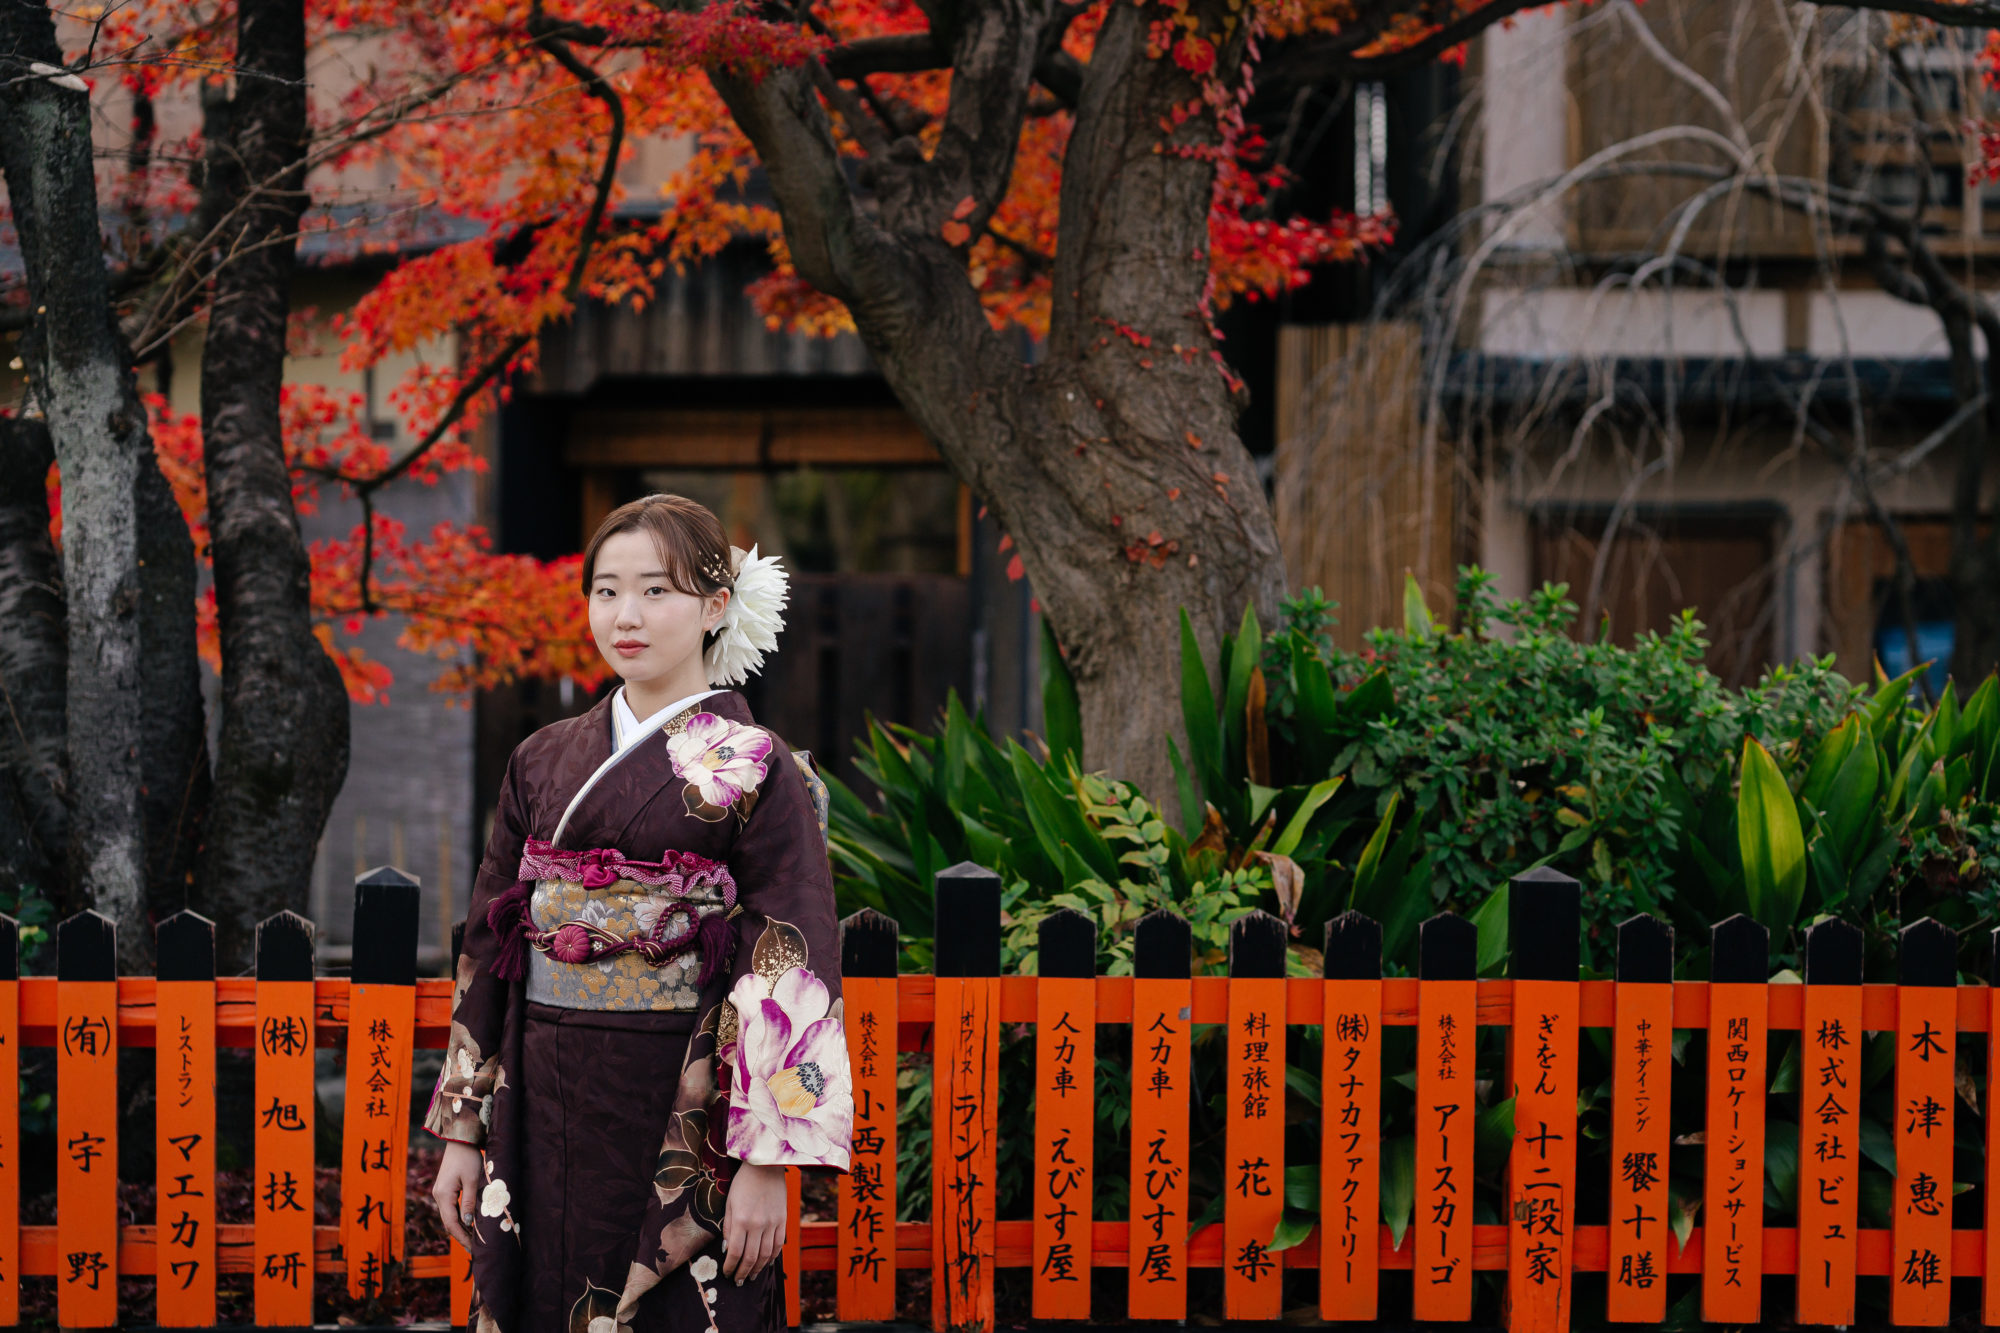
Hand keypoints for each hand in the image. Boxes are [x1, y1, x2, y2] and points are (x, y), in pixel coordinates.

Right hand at [431, 1141, 483, 1250]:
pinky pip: (451, 1209)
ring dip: (460, 1229)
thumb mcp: (473, 1179)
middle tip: (475, 1249)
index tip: (473, 1248)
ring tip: (474, 1241)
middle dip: (461, 1236)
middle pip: (448, 1222)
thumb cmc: (468, 1157)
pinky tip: (469, 1225)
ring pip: (449, 1217)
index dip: (462, 1237)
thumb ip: (470, 1201)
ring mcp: (440, 1193)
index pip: (451, 1223)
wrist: (460, 1139)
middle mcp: (438, 1196)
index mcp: (443, 1195)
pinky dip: (459, 1218)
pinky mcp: (445, 1189)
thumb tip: (468, 1223)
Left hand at [721, 1163, 786, 1285]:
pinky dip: (772, 1257)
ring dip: (757, 1269)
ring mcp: (773, 1223)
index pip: (735, 1252)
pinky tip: (766, 1263)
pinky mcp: (783, 1220)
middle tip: (738, 1281)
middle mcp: (758, 1224)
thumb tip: (727, 1249)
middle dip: (743, 1272)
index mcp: (741, 1220)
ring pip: (765, 1254)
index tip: (726, 1273)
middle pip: (750, 1257)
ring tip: (751, 1277)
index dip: (730, 1266)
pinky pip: (778, 1244)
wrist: (766, 1166)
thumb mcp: (729, 1202)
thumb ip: (728, 1227)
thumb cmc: (743, 1182)